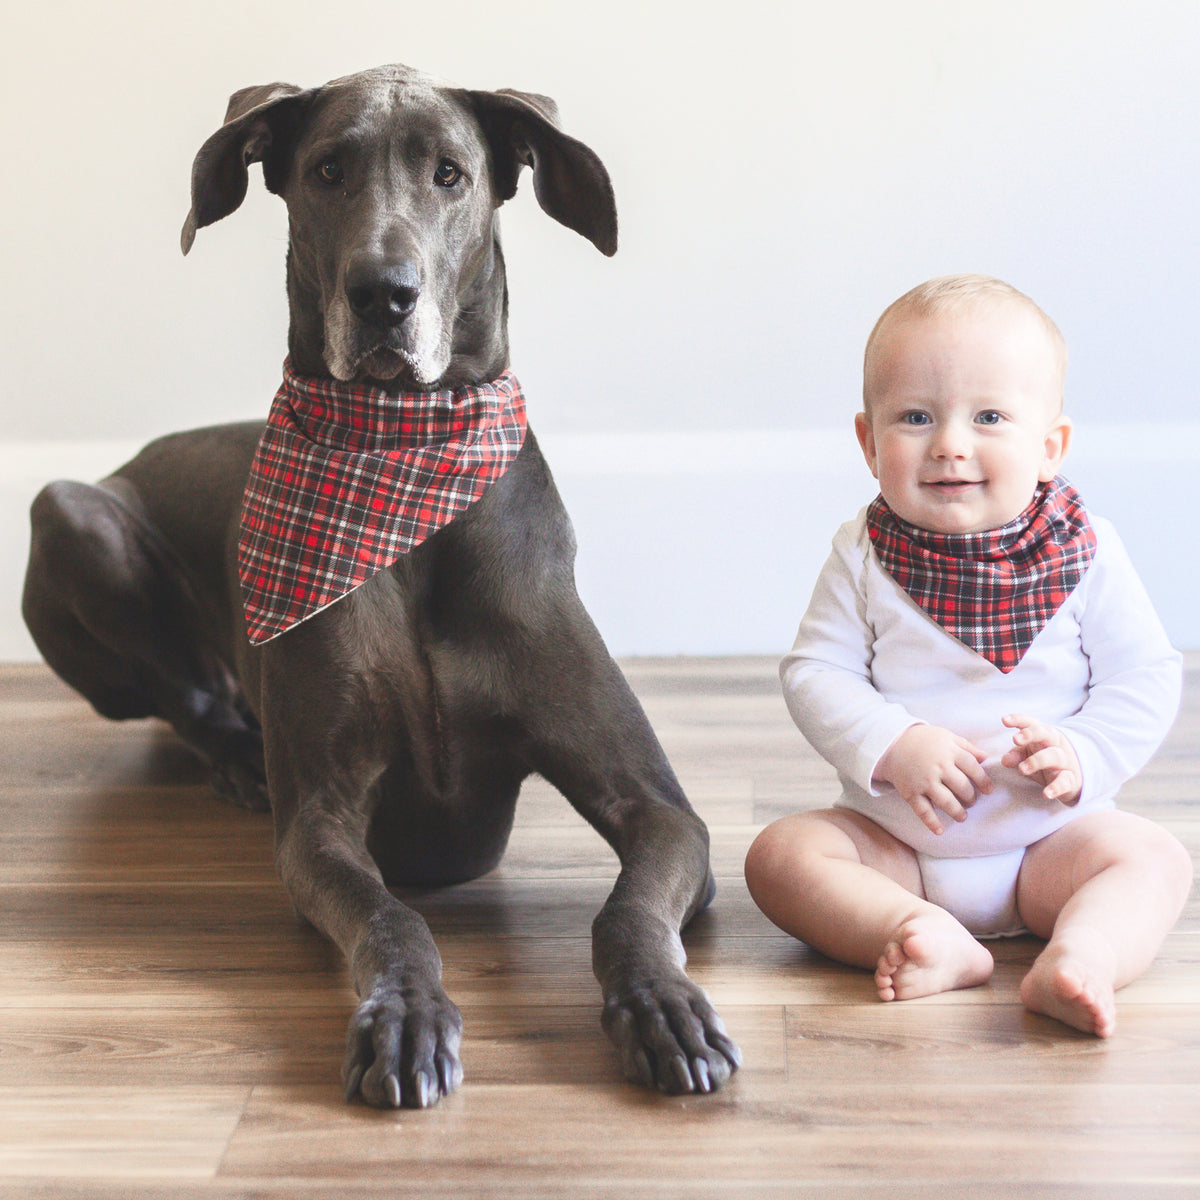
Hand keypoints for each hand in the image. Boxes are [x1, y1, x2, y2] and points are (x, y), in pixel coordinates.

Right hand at [874, 724, 991, 834]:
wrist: (892, 743)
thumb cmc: (923, 740)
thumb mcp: (946, 736)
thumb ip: (966, 746)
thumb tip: (985, 758)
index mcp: (949, 751)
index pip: (973, 769)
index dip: (983, 781)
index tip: (988, 790)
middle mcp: (938, 767)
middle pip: (963, 787)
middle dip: (971, 798)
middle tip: (972, 801)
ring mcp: (924, 781)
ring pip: (947, 801)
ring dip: (958, 812)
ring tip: (962, 816)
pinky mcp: (911, 792)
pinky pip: (923, 811)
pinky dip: (932, 822)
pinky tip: (940, 830)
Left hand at [1001, 714, 1081, 804]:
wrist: (1073, 778)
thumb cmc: (1043, 760)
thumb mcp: (1027, 755)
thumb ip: (1015, 755)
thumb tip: (1005, 760)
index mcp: (1043, 735)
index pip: (1032, 723)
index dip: (1019, 720)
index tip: (1004, 720)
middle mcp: (1055, 744)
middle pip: (1045, 733)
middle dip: (1030, 734)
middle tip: (1015, 739)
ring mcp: (1064, 761)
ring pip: (1054, 755)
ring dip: (1036, 761)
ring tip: (1022, 769)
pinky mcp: (1070, 779)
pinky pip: (1065, 781)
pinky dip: (1056, 787)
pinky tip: (1046, 794)